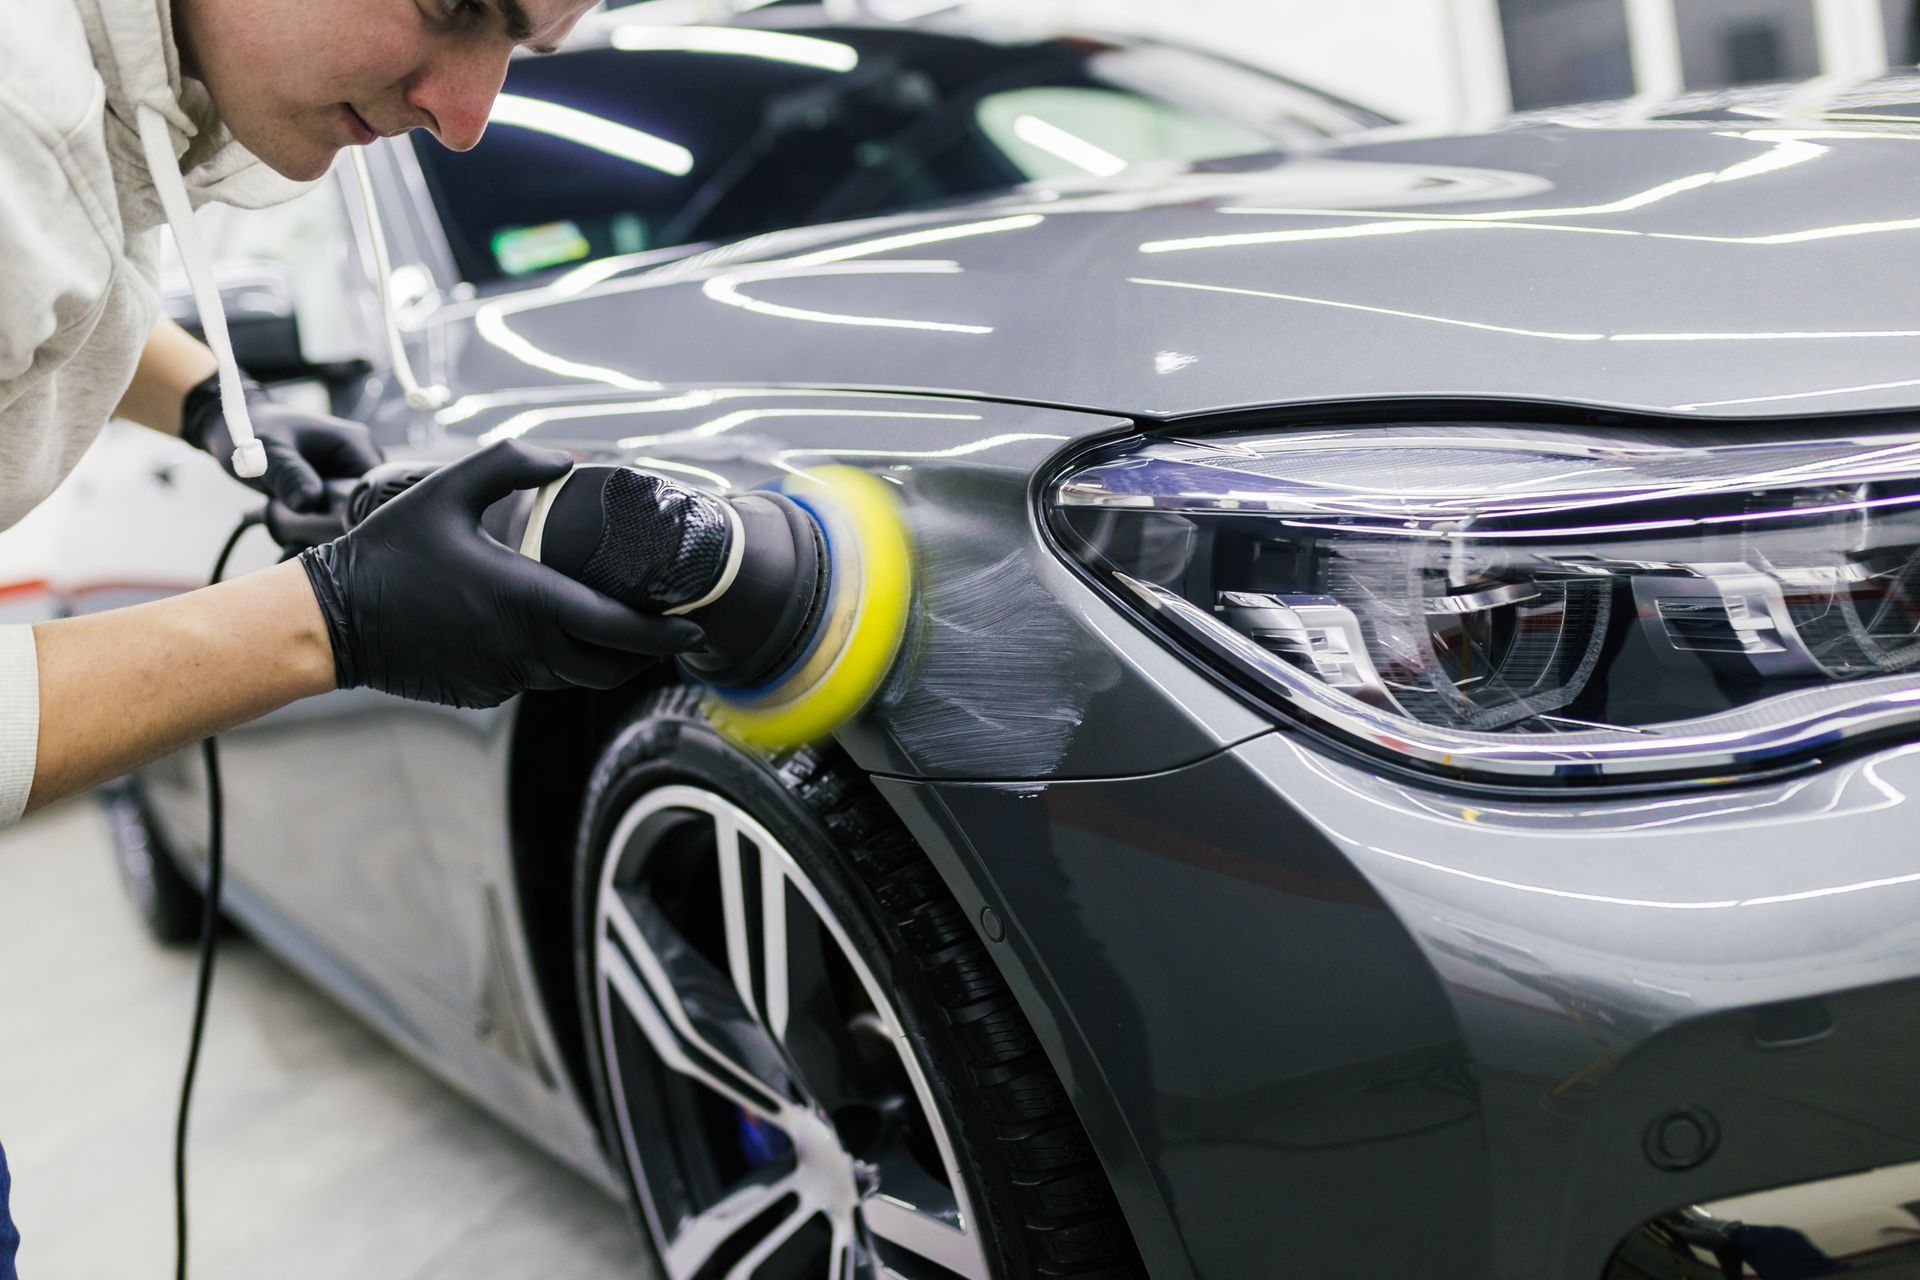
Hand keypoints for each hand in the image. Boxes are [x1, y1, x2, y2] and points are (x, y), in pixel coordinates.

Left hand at [180, 373, 382, 511]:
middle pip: (370, 503)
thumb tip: (310, 502)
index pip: (377, 488)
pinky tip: (303, 526)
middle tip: (311, 527)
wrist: (233, 427)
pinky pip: (340, 511)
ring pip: (355, 512)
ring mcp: (348, 472)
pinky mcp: (336, 485)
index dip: (360, 511)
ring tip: (303, 525)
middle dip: (344, 521)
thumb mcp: (266, 453)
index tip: (330, 524)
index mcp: (356, 445)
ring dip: (332, 524)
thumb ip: (289, 475)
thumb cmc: (249, 430)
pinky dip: (323, 523)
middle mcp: (360, 458)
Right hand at [297, 441, 704, 708]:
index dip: (665, 634)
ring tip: (618, 627)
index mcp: (527, 600)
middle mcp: (524, 649)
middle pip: (610, 667)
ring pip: (573, 677)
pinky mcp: (484, 693)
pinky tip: (549, 632)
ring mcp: (504, 678)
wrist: (331, 620)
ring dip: (600, 657)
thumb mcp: (446, 490)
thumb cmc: (389, 552)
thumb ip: (510, 465)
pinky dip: (554, 661)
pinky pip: (535, 680)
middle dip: (645, 654)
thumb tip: (567, 458)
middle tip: (668, 631)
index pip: (619, 630)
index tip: (696, 627)